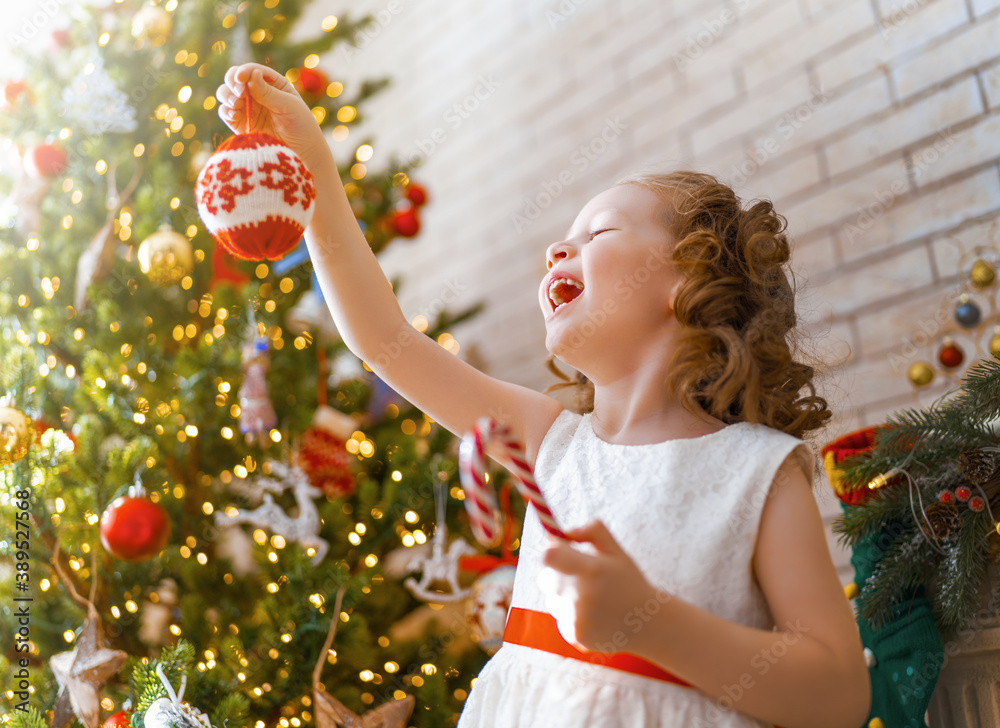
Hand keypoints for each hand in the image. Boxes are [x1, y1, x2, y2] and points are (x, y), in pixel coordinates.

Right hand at [215, 63, 325, 158]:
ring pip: (226, 94)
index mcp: (271, 82)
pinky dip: (225, 111)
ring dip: (227, 96)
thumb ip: (268, 92)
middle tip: (240, 93)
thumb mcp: (289, 105)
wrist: (303, 152)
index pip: (251, 70)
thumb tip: (252, 73)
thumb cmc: (301, 125)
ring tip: (237, 104)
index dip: (243, 72)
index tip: (241, 78)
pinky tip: (234, 114)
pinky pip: (226, 113)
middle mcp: (256, 93)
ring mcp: (247, 108)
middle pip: (234, 79)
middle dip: (232, 83)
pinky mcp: (240, 124)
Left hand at [541, 520, 665, 653]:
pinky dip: (570, 615)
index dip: (552, 552)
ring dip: (564, 596)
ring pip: (552, 599)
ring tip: (592, 598)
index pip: (549, 557)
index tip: (561, 552)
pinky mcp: (574, 635)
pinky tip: (593, 615)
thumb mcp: (616, 551)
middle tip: (579, 576)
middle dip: (557, 574)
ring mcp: (576, 618)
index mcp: (591, 570)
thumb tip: (565, 532)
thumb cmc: (629, 581)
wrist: (646, 624)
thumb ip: (593, 532)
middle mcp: (580, 596)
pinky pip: (559, 618)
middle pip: (546, 578)